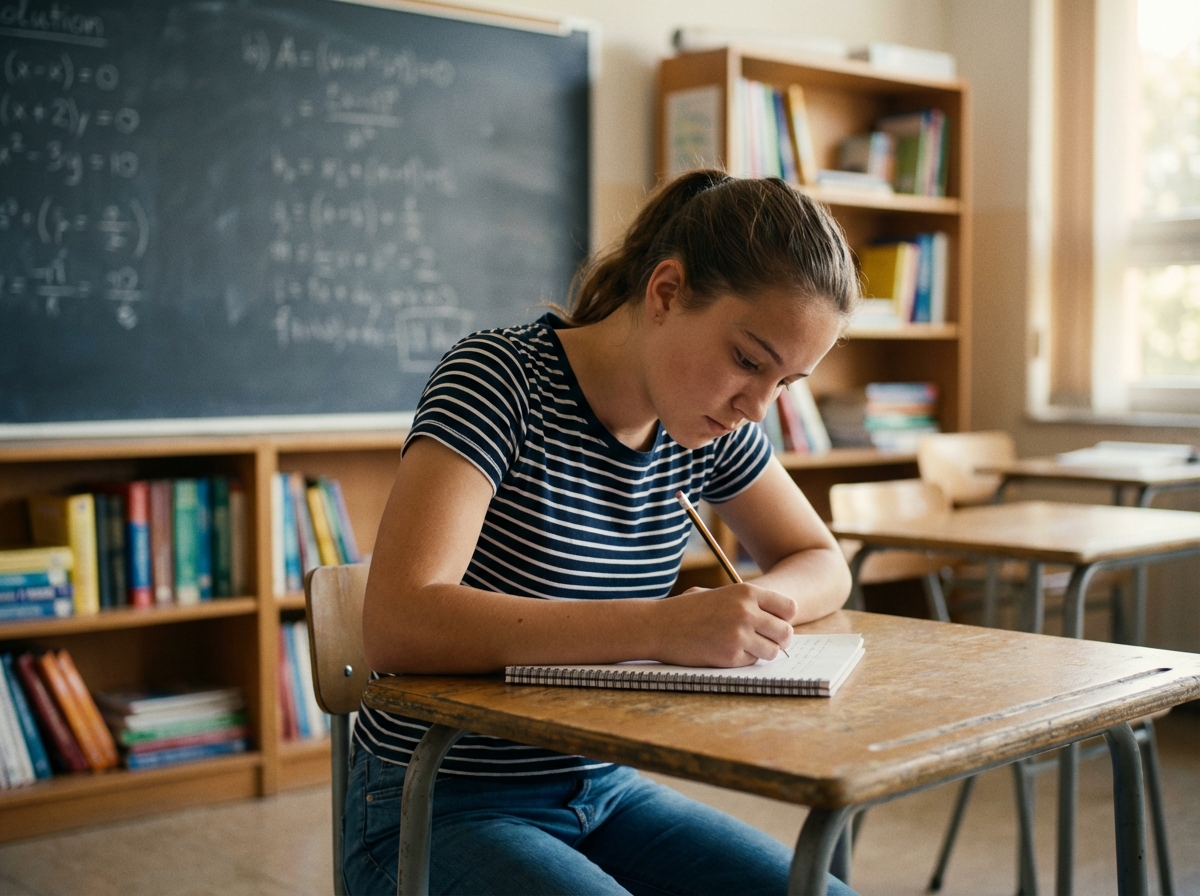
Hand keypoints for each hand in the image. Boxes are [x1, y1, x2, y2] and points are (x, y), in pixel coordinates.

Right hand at [650, 584, 796, 667]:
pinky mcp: (730, 656)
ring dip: (762, 652)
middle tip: (764, 640)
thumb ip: (746, 602)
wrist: (658, 626)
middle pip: (786, 633)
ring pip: (773, 651)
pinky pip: (752, 662)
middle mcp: (747, 612)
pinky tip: (725, 651)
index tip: (773, 623)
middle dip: (778, 639)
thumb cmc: (687, 609)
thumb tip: (775, 619)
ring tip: (744, 646)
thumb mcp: (719, 594)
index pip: (789, 608)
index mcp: (746, 592)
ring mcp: (739, 635)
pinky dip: (743, 660)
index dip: (784, 618)